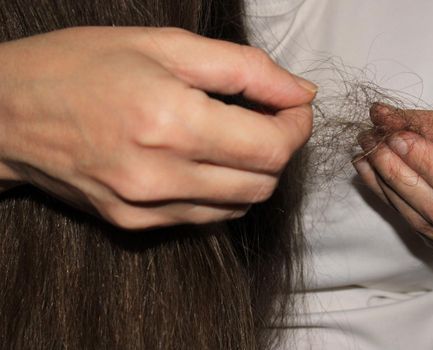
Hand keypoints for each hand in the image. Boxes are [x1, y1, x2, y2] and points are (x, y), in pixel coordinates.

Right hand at [0, 27, 315, 228]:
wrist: (8, 114)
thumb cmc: (81, 65)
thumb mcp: (166, 44)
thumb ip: (245, 68)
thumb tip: (301, 92)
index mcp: (172, 121)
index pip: (271, 147)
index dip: (297, 126)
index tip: (294, 106)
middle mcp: (162, 175)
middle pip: (263, 183)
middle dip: (280, 149)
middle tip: (268, 117)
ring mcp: (147, 208)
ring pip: (240, 206)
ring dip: (254, 172)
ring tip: (235, 137)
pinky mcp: (136, 225)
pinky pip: (206, 217)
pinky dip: (223, 191)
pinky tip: (206, 162)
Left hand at [354, 104, 432, 262]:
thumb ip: (428, 124)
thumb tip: (380, 116)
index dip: (423, 162)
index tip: (392, 133)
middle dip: (395, 172)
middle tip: (370, 140)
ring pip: (422, 224)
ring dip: (386, 186)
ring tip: (367, 155)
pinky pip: (417, 228)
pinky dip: (392, 199)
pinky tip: (375, 175)